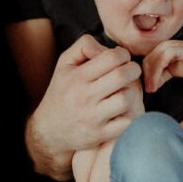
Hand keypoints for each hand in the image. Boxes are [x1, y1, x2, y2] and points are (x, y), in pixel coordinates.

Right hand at [28, 35, 142, 180]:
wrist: (48, 131)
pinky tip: (123, 110)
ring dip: (132, 93)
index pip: (111, 58)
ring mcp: (92, 118)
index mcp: (76, 77)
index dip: (123, 54)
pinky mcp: (100, 135)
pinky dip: (130, 115)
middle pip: (122, 76)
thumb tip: (106, 46)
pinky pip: (127, 123)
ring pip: (126, 99)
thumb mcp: (64, 65)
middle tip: (131, 72)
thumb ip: (83, 46)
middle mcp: (83, 96)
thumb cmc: (62, 93)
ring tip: (126, 91)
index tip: (122, 59)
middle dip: (133, 70)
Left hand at [142, 40, 182, 92]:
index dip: (145, 75)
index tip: (147, 88)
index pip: (147, 61)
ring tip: (152, 89)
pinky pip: (161, 61)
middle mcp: (163, 45)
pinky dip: (157, 73)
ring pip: (152, 61)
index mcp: (161, 48)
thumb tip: (150, 85)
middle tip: (149, 90)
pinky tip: (158, 84)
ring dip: (150, 77)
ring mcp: (169, 46)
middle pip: (147, 61)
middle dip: (146, 77)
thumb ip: (161, 76)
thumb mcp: (172, 71)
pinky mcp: (175, 49)